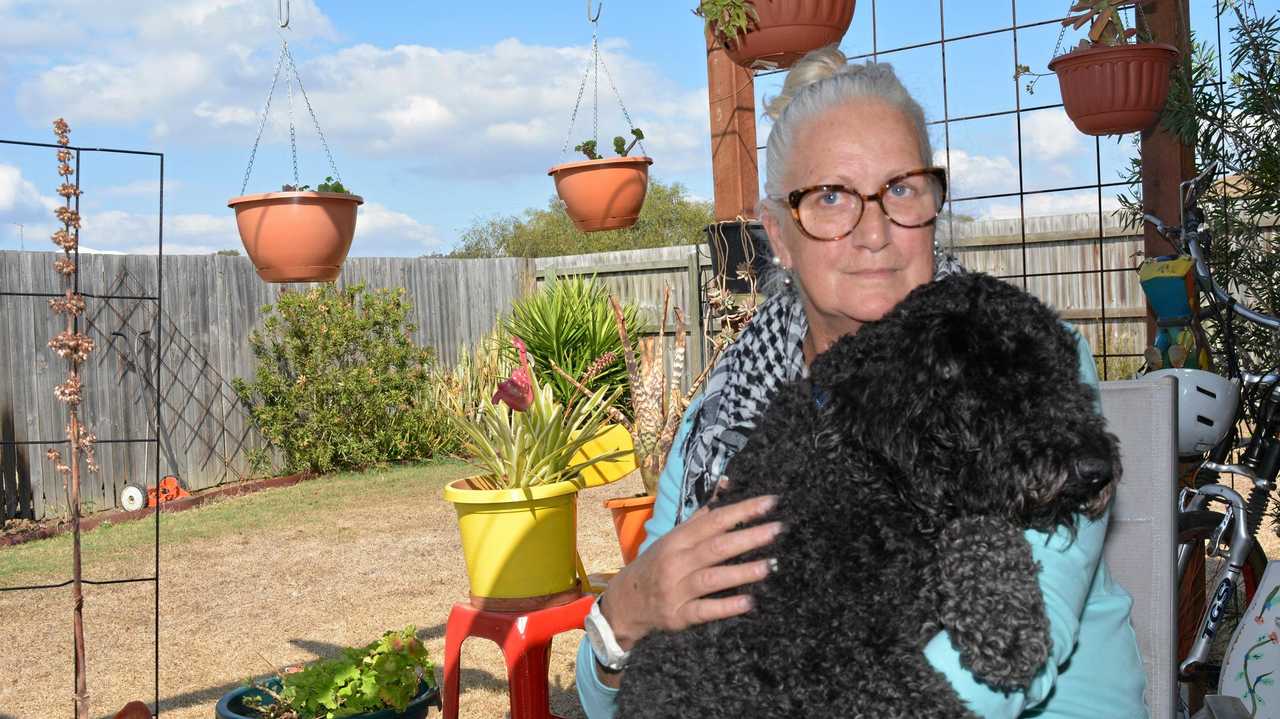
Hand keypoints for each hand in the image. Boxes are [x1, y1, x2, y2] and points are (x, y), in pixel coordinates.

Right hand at [600, 483, 781, 651]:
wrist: (624, 601)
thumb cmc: (656, 565)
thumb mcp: (672, 539)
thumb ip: (700, 518)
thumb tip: (725, 488)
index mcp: (677, 539)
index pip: (713, 521)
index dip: (742, 510)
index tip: (769, 503)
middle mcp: (676, 562)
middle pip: (716, 547)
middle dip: (748, 537)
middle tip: (778, 530)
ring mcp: (676, 589)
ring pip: (711, 578)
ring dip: (741, 572)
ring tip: (769, 566)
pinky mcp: (677, 616)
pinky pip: (703, 610)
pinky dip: (725, 606)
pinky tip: (748, 602)